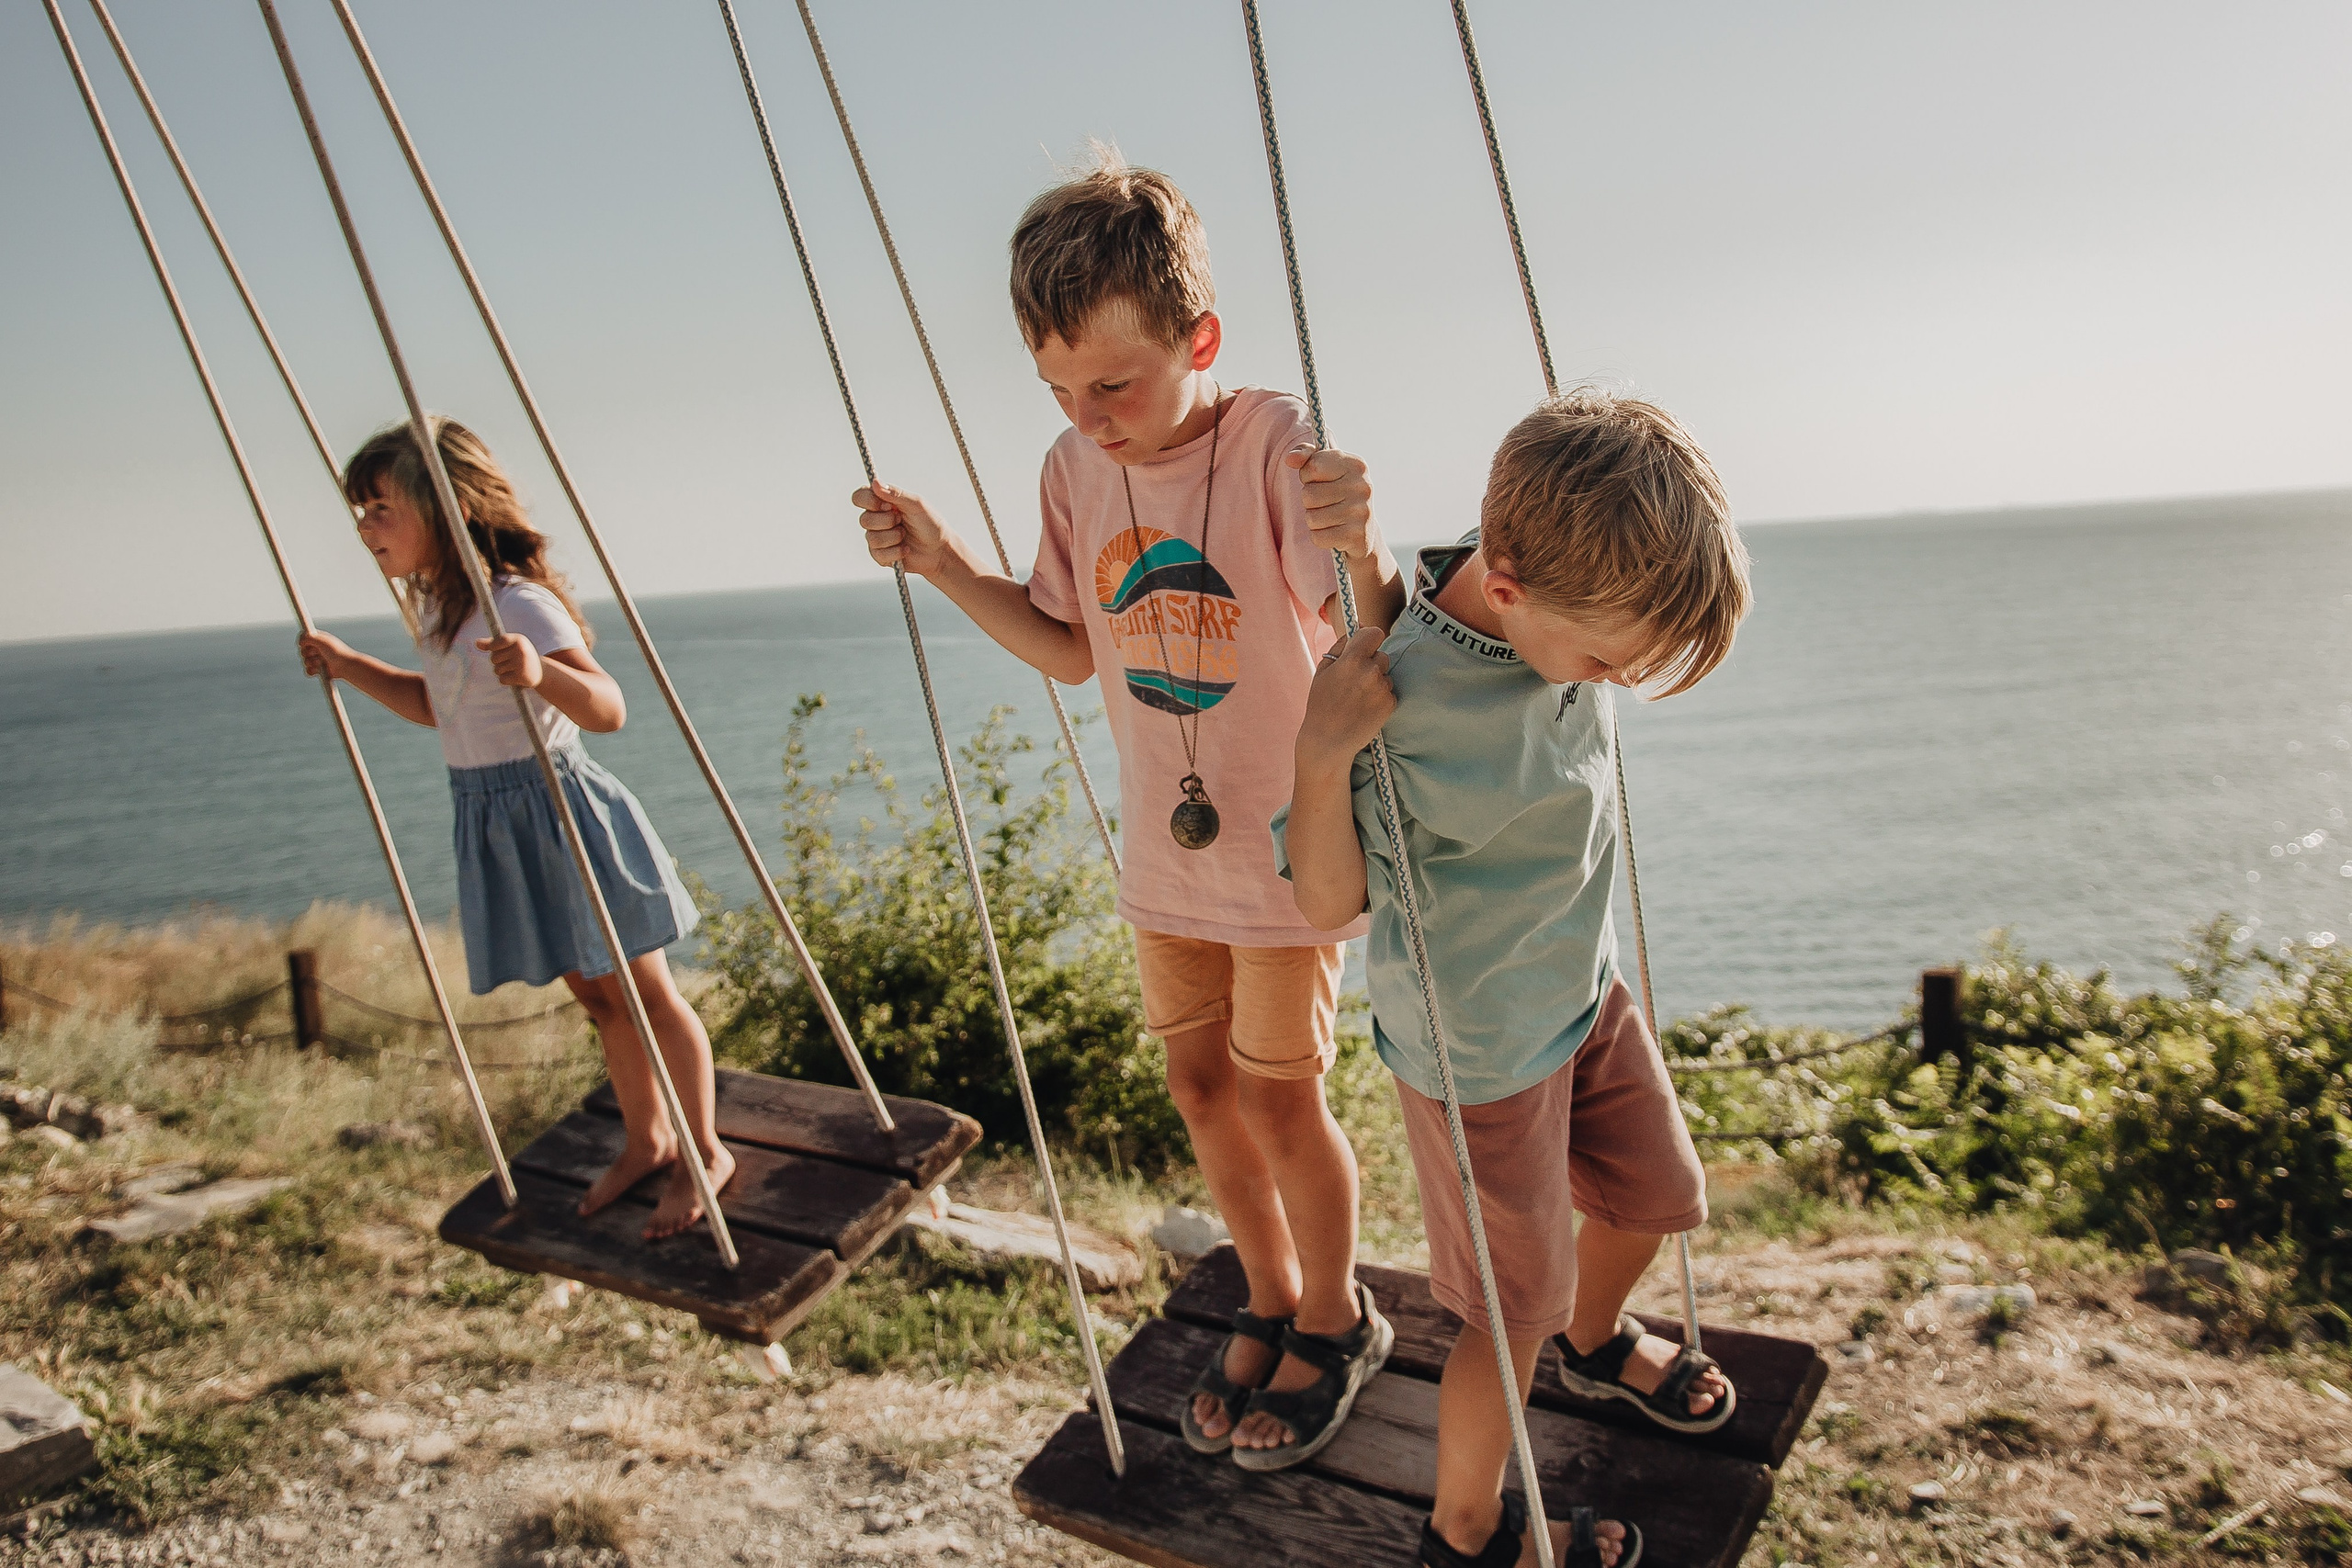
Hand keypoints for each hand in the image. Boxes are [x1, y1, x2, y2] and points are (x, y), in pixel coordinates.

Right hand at [298, 630, 354, 680]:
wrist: (346, 666)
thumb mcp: (322, 641)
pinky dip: (312, 671)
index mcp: (319, 639)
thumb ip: (309, 638)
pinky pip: (307, 671)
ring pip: (305, 661)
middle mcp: (317, 649)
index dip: (302, 641)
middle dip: (308, 653)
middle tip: (318, 653)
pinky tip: (319, 670)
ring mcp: (317, 660)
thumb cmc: (336, 652)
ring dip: (312, 662)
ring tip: (322, 662)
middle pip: (302, 650)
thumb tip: (300, 642)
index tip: (302, 644)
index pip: (304, 638)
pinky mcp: (319, 670)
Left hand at [475, 632, 543, 689]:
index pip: (498, 641)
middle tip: (510, 661)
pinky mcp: (521, 677)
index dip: (492, 647)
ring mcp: (522, 664)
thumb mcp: (511, 646)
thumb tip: (476, 643)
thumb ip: (493, 643)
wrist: (541, 672)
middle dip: (498, 662)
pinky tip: (516, 677)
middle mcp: (521, 651)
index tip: (493, 650)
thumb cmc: (521, 656)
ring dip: (502, 671)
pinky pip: (502, 679)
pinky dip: (506, 680)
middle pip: (494, 658)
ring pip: (497, 670)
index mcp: (519, 640)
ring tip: (514, 669)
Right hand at [855, 481, 959, 577]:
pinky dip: (896, 551)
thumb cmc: (930, 523)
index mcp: (882, 502)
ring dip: (893, 537)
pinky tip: (906, 549)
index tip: (887, 505)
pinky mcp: (880, 555)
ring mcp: (876, 537)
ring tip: (905, 535)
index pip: (860, 497)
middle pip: (864, 520)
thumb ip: (896, 494)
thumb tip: (875, 483)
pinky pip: (878, 554)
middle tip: (902, 521)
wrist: (939, 550)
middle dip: (887, 521)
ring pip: (871, 538)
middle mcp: (876, 519)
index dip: (868, 501)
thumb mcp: (916, 504)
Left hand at [1285, 444, 1375, 558]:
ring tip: (1329, 517)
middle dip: (1309, 501)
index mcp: (1356, 465)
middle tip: (1325, 503)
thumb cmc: (1337, 492)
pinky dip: (1319, 536)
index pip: (1313, 466)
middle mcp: (1362, 486)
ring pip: (1312, 518)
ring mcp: (1361, 512)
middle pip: (1309, 494)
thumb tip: (1290, 459)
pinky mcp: (1357, 536)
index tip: (1320, 480)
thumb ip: (1305, 454)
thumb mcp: (1325, 467)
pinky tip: (1333, 531)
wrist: (1363, 531)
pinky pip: (1318, 537)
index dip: (1307, 476)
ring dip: (1313, 520)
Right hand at [1297, 626, 1395, 773]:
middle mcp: (1370, 670)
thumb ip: (1340, 647)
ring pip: (1386, 675)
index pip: (1374, 632)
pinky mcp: (1390, 703)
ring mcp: (1382, 688)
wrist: (1328, 740)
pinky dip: (1380, 698)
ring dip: (1376, 682)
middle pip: (1382, 655)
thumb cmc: (1321, 705)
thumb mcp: (1322, 671)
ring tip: (1357, 698)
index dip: (1370, 638)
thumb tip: (1357, 628)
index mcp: (1352, 659)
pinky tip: (1364, 709)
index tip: (1365, 646)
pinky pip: (1389, 692)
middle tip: (1355, 680)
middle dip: (1372, 663)